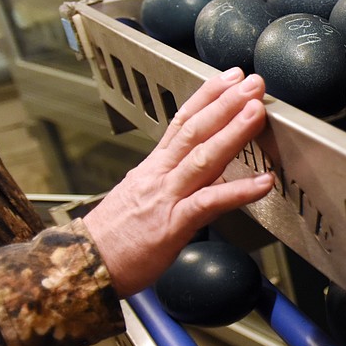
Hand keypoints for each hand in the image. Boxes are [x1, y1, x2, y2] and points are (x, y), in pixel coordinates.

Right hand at [83, 68, 274, 295]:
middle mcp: (160, 175)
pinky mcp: (172, 224)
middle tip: (252, 82)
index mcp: (153, 167)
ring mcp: (166, 197)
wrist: (82, 267)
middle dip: (226, 102)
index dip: (207, 96)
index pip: (182, 121)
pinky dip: (239, 192)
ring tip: (257, 112)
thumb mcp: (141, 197)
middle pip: (195, 130)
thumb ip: (171, 181)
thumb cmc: (114, 239)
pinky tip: (263, 183)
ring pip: (203, 157)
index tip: (229, 78)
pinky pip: (210, 203)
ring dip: (233, 132)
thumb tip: (201, 173)